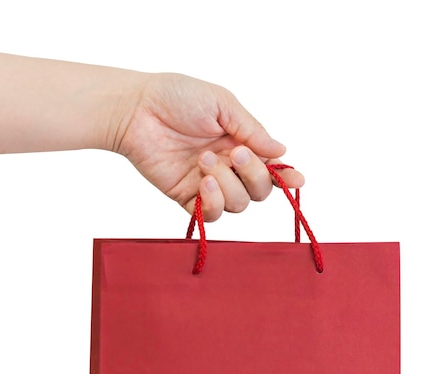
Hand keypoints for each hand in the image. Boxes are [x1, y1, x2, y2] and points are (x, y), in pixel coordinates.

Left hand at [113, 73, 304, 220]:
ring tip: (204, 160)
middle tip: (233, 153)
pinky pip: (212, 215)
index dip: (287, 177)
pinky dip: (214, 204)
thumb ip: (252, 130)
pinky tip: (203, 183)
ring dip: (228, 184)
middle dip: (253, 174)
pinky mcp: (187, 196)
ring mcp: (208, 183)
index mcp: (241, 143)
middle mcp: (228, 167)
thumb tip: (282, 152)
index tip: (297, 179)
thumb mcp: (222, 104)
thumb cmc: (177, 97)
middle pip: (259, 191)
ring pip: (239, 204)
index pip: (271, 168)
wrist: (137, 109)